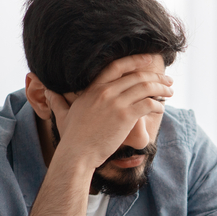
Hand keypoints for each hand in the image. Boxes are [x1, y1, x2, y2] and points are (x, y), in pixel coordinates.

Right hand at [46, 54, 172, 169]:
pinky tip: (161, 108)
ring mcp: (115, 102)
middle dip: (156, 76)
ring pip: (146, 88)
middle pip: (137, 75)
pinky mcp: (125, 116)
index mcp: (93, 88)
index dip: (136, 60)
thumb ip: (57, 101)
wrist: (77, 154)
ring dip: (161, 89)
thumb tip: (46, 91)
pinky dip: (157, 104)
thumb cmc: (71, 138)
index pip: (117, 65)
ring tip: (170, 92)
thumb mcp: (62, 114)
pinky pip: (148, 104)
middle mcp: (105, 91)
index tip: (149, 60)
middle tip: (167, 81)